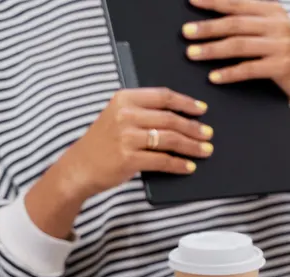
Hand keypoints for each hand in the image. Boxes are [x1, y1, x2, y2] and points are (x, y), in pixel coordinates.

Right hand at [50, 88, 212, 203]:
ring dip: (192, 146)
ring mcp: (126, 137)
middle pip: (170, 119)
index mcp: (124, 99)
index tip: (202, 110)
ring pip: (170, 139)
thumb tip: (179, 117)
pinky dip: (179, 164)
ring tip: (205, 151)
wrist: (80, 167)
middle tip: (209, 134)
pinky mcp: (129, 158)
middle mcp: (125, 115)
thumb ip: (142, 111)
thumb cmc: (103, 142)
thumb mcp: (117, 116)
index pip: (163, 96)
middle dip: (194, 128)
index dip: (186, 103)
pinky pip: (162, 160)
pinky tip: (189, 167)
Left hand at [184, 0, 289, 139]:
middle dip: (207, 28)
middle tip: (186, 33)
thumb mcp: (277, 31)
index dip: (213, 1)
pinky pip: (248, 68)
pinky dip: (229, 73)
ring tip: (192, 54)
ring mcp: (281, 46)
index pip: (238, 3)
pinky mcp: (282, 67)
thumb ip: (254, 20)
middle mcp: (278, 25)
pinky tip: (214, 77)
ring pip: (238, 45)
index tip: (191, 1)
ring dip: (212, 50)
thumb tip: (219, 16)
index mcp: (274, 12)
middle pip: (235, 24)